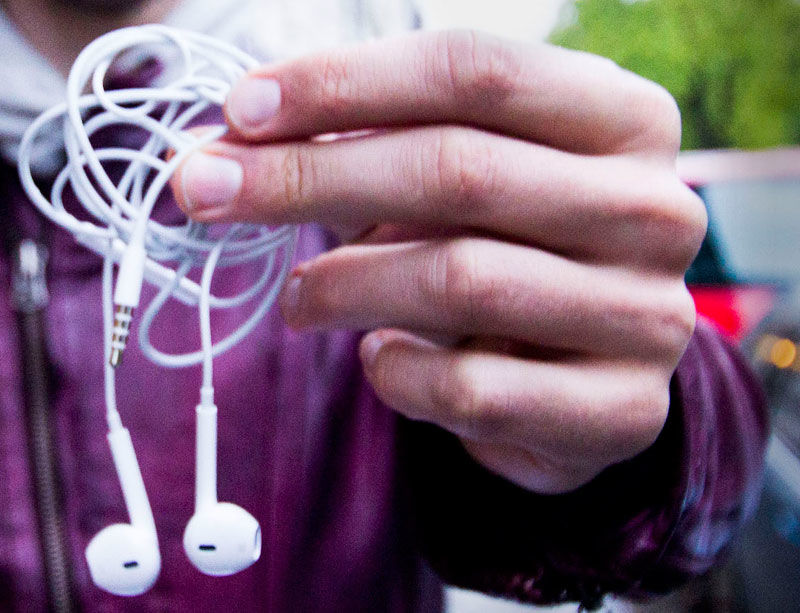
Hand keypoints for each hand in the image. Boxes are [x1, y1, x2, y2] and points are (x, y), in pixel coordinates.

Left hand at [173, 30, 705, 493]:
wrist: (583, 370)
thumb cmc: (512, 249)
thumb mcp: (466, 180)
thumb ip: (380, 149)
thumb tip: (234, 147)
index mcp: (624, 120)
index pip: (475, 71)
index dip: (344, 83)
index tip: (240, 112)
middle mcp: (653, 209)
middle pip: (460, 170)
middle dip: (308, 178)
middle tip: (208, 190)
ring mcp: (647, 316)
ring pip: (460, 280)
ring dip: (343, 286)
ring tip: (297, 298)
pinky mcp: (619, 411)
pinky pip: (472, 389)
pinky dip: (395, 373)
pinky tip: (379, 358)